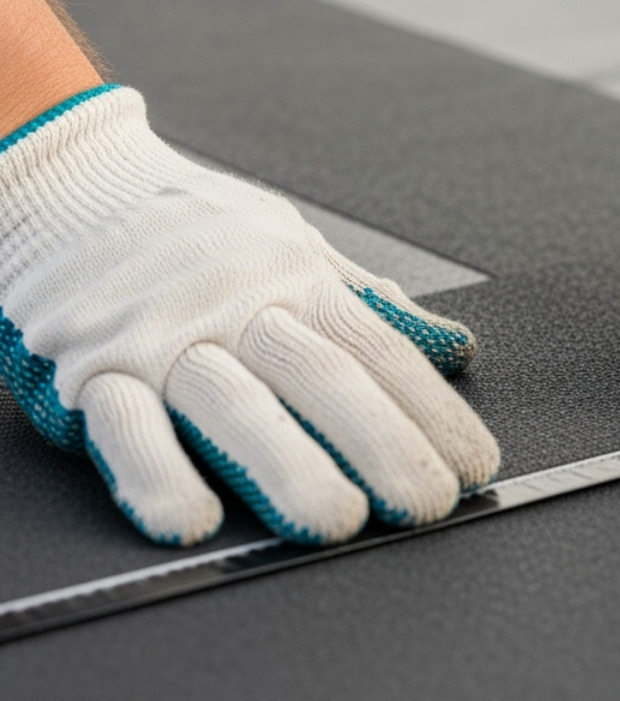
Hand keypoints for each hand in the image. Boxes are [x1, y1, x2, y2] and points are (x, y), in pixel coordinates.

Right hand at [0, 86, 499, 545]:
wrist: (66, 178)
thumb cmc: (188, 225)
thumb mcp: (293, 245)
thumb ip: (370, 305)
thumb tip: (452, 348)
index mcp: (294, 281)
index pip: (379, 350)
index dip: (431, 411)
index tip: (472, 464)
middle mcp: (236, 309)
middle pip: (323, 379)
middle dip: (381, 445)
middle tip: (424, 502)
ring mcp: (162, 339)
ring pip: (235, 406)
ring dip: (288, 467)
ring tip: (335, 521)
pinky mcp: (89, 369)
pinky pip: (126, 427)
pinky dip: (157, 473)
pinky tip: (190, 519)